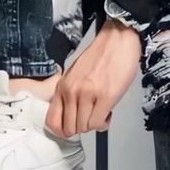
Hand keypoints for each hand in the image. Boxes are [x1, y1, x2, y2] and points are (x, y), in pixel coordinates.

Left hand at [45, 18, 140, 137]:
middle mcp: (71, 91)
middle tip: (92, 117)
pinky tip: (108, 112)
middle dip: (83, 127)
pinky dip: (104, 122)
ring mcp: (87, 94)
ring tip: (102, 112)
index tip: (73, 127)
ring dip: (95, 124)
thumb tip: (73, 117)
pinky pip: (98, 123)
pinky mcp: (105, 96)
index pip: (52, 121)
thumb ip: (70, 94)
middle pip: (70, 128)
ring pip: (85, 128)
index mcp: (62, 86)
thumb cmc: (100, 56)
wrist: (117, 40)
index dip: (64, 130)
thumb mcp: (75, 75)